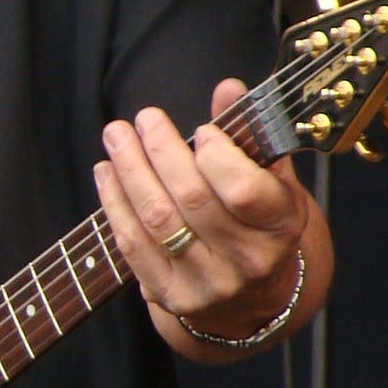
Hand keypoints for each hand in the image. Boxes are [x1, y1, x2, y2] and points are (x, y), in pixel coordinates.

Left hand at [94, 80, 310, 341]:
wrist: (253, 299)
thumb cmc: (260, 223)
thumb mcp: (270, 180)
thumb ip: (249, 134)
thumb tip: (227, 87)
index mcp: (280, 226)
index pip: (243, 189)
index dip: (215, 155)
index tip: (200, 131)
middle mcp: (248, 261)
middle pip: (192, 199)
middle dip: (161, 150)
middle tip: (144, 118)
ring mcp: (208, 284)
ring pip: (158, 219)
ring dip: (130, 170)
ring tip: (116, 136)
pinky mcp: (172, 296)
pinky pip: (134, 245)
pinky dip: (115, 203)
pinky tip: (107, 172)